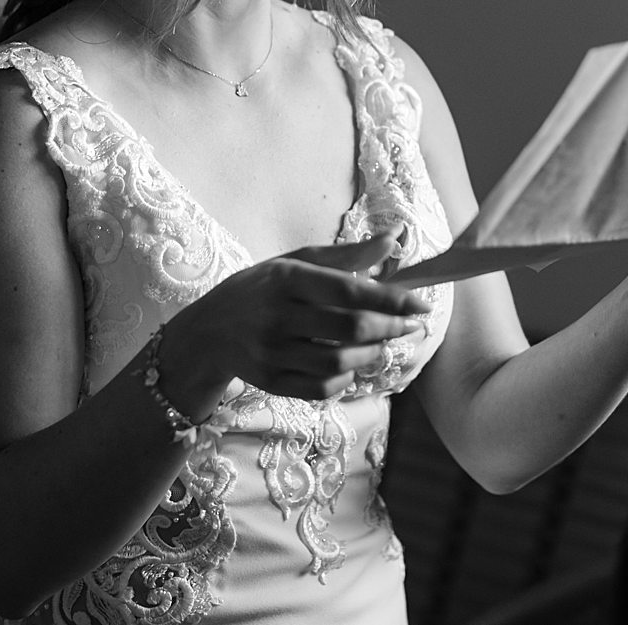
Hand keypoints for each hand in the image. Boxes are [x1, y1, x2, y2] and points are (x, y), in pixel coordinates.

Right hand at [157, 230, 432, 407]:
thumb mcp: (295, 261)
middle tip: (410, 326)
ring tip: (383, 343)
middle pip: (349, 330)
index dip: (391, 300)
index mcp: (287, 280)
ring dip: (371, 355)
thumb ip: (346, 255)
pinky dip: (345, 379)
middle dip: (389, 329)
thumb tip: (394, 238)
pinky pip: (320, 388)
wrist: (207, 330)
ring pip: (338, 363)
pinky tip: (352, 365)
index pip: (349, 291)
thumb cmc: (260, 289)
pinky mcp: (270, 381)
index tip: (420, 304)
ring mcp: (272, 353)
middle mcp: (277, 317)